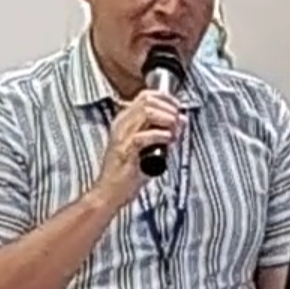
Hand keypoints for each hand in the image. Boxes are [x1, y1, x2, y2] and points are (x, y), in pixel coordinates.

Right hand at [94, 89, 181, 210]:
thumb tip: (180, 120)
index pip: (146, 96)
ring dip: (167, 120)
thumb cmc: (126, 173)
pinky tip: (168, 141)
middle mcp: (122, 125)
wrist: (109, 192)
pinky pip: (145, 136)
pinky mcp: (126, 151)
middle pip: (148, 101)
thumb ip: (159, 132)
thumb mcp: (143, 146)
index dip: (166, 98)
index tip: (178, 108)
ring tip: (174, 133)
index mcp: (124, 121)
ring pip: (148, 112)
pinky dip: (162, 136)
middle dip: (169, 109)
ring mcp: (122, 136)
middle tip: (179, 122)